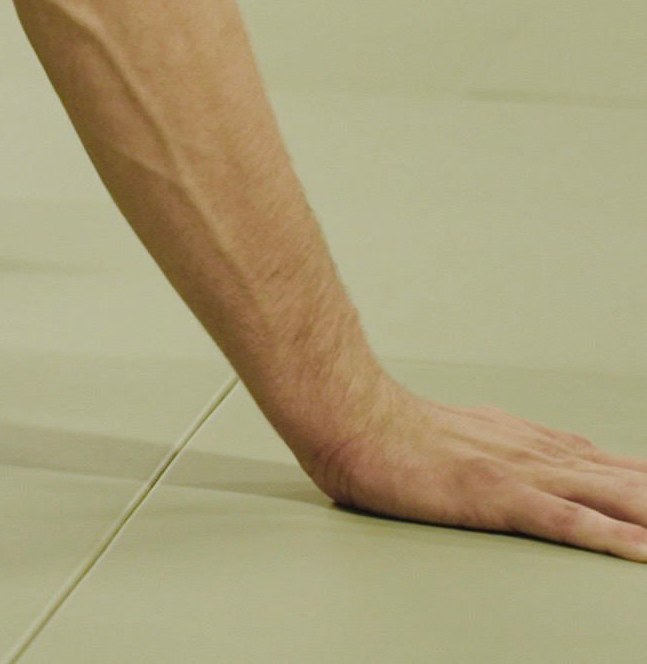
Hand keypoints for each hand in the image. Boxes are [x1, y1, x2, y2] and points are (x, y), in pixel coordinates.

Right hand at [305, 383, 646, 561]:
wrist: (347, 414)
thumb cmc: (388, 430)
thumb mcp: (459, 433)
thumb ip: (498, 446)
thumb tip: (522, 455)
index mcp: (526, 442)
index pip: (607, 465)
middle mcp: (536, 453)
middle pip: (625, 481)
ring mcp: (521, 474)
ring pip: (611, 499)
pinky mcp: (497, 496)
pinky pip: (566, 523)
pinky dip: (610, 536)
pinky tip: (642, 551)